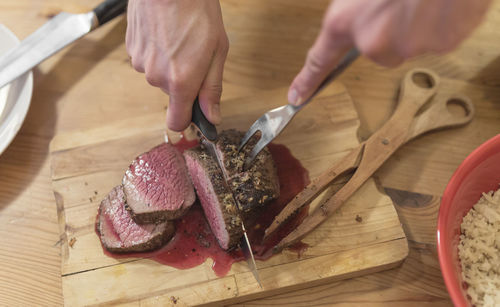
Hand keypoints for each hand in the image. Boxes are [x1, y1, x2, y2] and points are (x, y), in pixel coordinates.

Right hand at [126, 0, 228, 130]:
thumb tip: (212, 117)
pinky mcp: (131, 49)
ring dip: (170, 64)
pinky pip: (147, 60)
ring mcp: (141, 63)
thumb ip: (212, 88)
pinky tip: (165, 33)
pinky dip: (157, 52)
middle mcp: (157, 77)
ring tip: (179, 38)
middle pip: (171, 94)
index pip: (176, 122)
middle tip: (195, 54)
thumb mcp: (217, 50)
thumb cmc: (196, 10)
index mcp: (181, 81)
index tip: (195, 113)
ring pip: (159, 75)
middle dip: (183, 81)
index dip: (187, 120)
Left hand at [288, 0, 490, 105]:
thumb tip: (360, 16)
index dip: (307, 80)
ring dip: (418, 23)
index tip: (296, 97)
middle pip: (378, 50)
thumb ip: (354, 10)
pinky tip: (443, 1)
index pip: (319, 59)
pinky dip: (444, 21)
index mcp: (345, 21)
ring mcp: (407, 46)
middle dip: (390, 29)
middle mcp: (372, 41)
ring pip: (410, 43)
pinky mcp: (440, 45)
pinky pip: (440, 37)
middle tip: (401, 1)